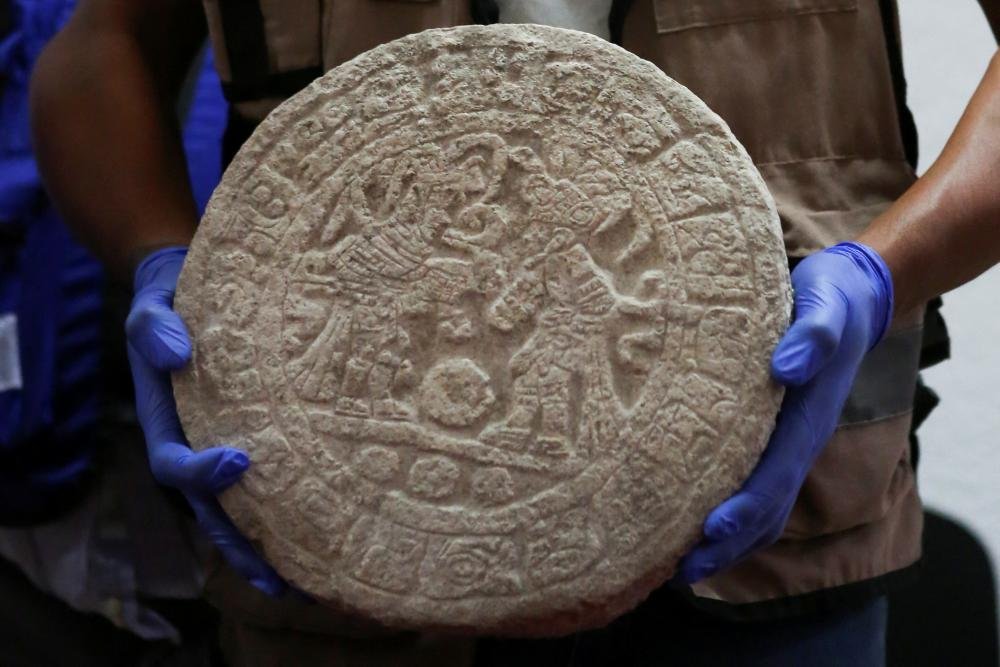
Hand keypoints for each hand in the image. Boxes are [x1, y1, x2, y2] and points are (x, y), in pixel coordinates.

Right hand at [126, 246, 284, 595]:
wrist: (187, 293)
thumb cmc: (170, 301)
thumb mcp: (151, 306)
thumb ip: (154, 327)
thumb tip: (176, 354)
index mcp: (164, 422)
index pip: (174, 463)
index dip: (202, 473)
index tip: (241, 462)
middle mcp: (193, 445)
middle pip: (212, 511)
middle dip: (243, 547)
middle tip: (281, 582)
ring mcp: (221, 447)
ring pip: (241, 511)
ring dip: (270, 549)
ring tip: (312, 585)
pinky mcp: (254, 439)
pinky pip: (269, 485)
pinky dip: (290, 513)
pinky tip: (328, 534)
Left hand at [677, 242, 893, 583]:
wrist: (851, 297)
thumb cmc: (831, 301)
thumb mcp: (825, 307)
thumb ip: (814, 336)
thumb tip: (787, 367)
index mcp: (805, 420)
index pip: (772, 476)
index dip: (742, 508)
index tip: (707, 530)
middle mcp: (796, 441)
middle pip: (765, 509)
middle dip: (726, 543)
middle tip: (679, 570)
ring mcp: (786, 443)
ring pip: (761, 507)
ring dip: (725, 540)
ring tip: (680, 565)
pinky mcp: (771, 434)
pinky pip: (754, 485)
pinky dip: (729, 514)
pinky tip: (692, 522)